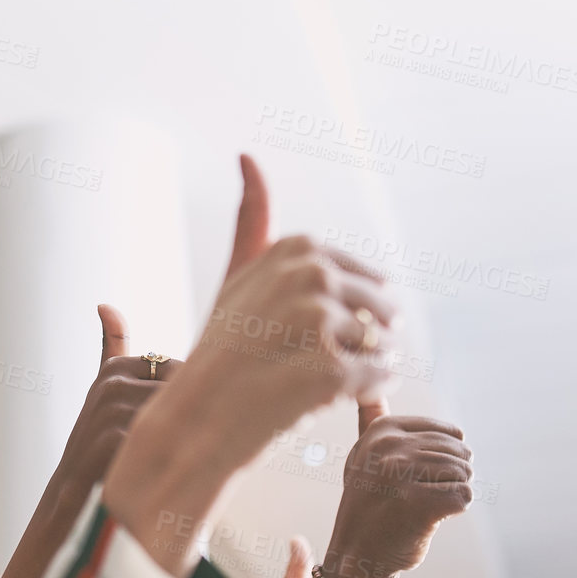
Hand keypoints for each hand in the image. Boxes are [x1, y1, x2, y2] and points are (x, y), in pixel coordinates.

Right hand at [60, 305, 176, 478]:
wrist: (71, 489)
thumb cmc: (96, 435)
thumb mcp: (103, 385)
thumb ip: (111, 343)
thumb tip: (104, 304)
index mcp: (115, 367)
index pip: (179, 370)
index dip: (187, 397)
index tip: (188, 414)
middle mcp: (112, 384)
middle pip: (180, 392)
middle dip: (191, 414)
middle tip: (188, 436)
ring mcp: (112, 412)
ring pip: (176, 416)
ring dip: (186, 435)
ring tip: (178, 452)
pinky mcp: (116, 441)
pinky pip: (163, 441)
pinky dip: (172, 453)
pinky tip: (167, 465)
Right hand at [153, 155, 400, 468]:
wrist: (195, 422)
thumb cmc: (219, 351)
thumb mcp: (237, 275)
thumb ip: (252, 219)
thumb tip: (248, 155)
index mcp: (296, 248)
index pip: (363, 281)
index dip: (339, 316)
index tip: (293, 336)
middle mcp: (310, 274)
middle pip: (379, 311)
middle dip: (356, 343)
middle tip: (300, 364)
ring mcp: (320, 320)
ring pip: (382, 346)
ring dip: (358, 369)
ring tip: (306, 381)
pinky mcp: (330, 368)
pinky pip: (379, 378)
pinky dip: (360, 393)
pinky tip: (319, 399)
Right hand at [326, 399, 473, 577]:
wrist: (358, 553)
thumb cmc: (369, 503)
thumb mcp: (364, 455)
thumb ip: (371, 422)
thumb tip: (370, 387)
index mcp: (382, 429)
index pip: (449, 433)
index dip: (444, 458)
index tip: (414, 475)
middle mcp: (389, 446)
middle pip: (459, 453)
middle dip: (452, 477)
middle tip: (422, 494)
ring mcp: (401, 474)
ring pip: (463, 474)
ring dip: (451, 493)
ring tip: (424, 504)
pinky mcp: (417, 503)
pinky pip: (463, 497)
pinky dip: (454, 510)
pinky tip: (431, 517)